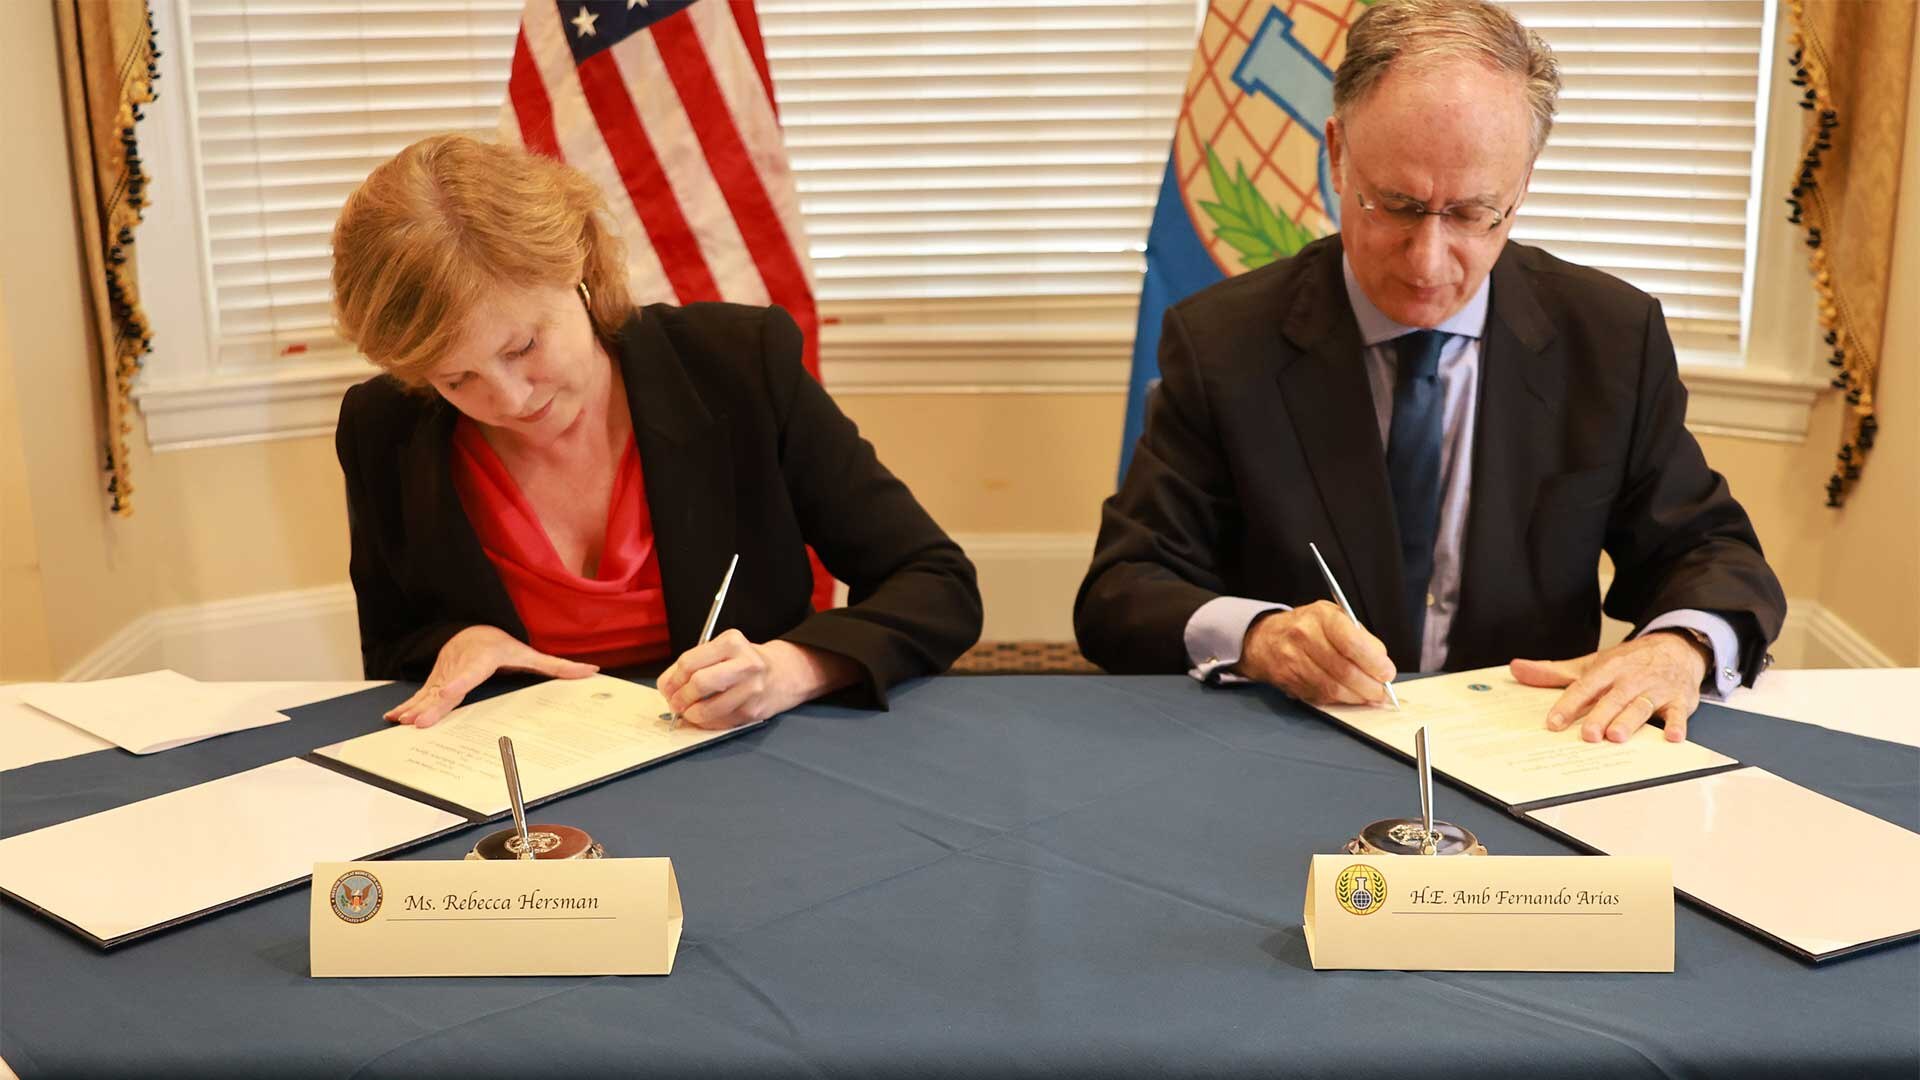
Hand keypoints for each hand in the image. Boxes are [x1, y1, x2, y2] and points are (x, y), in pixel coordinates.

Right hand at [384, 626, 597, 727]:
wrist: (472, 630)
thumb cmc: (503, 645)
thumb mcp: (530, 653)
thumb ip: (558, 666)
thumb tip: (591, 671)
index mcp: (482, 659)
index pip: (470, 673)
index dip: (457, 683)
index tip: (446, 693)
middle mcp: (459, 666)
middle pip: (445, 689)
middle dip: (431, 706)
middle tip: (418, 723)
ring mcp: (444, 674)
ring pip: (428, 692)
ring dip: (414, 707)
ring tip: (402, 722)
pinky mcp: (434, 680)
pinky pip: (420, 694)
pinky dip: (406, 705)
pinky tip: (393, 718)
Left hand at [658, 631, 859, 729]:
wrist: (783, 674)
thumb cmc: (744, 662)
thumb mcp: (722, 651)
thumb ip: (693, 664)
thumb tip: (666, 688)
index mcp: (732, 642)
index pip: (689, 662)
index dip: (672, 679)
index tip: (667, 688)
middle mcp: (745, 664)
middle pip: (698, 683)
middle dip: (680, 697)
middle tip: (675, 702)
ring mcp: (752, 689)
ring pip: (707, 708)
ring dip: (691, 714)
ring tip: (689, 711)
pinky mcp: (753, 711)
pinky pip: (719, 722)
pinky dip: (706, 722)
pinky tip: (706, 716)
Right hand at [1236, 601, 1396, 704]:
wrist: (1267, 639)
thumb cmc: (1309, 627)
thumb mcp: (1335, 618)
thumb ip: (1360, 637)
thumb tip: (1382, 664)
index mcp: (1321, 616)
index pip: (1351, 642)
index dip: (1373, 662)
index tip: (1387, 673)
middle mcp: (1304, 636)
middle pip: (1344, 670)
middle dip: (1369, 686)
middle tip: (1382, 691)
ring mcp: (1293, 660)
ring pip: (1333, 688)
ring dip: (1356, 696)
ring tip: (1369, 695)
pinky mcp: (1289, 680)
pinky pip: (1321, 696)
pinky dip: (1340, 699)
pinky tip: (1348, 694)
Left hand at [1510, 633, 1708, 743]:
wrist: (1676, 647)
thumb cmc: (1628, 662)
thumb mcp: (1591, 664)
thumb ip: (1554, 672)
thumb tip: (1516, 669)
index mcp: (1607, 669)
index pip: (1584, 688)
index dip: (1568, 705)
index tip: (1553, 723)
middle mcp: (1630, 679)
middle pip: (1613, 699)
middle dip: (1600, 716)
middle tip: (1588, 735)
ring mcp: (1656, 690)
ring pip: (1641, 706)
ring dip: (1630, 721)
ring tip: (1617, 736)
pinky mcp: (1680, 700)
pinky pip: (1679, 713)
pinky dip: (1677, 725)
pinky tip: (1672, 737)